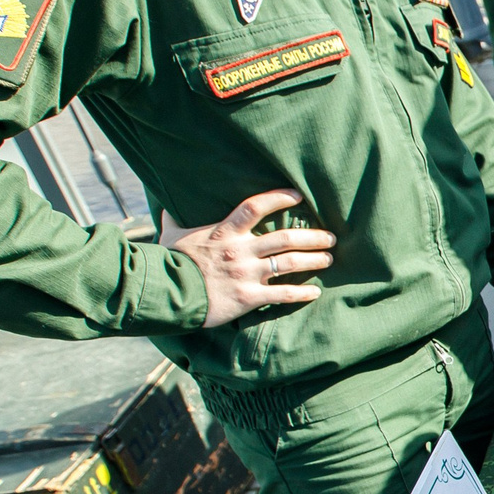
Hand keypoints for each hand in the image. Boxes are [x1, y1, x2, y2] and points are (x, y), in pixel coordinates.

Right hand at [165, 190, 335, 328]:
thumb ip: (172, 219)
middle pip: (285, 238)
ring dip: (313, 260)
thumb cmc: (168, 263)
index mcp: (223, 232)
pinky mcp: (248, 297)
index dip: (279, 198)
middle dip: (312, 237)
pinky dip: (302, 294)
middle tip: (329, 237)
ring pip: (289, 264)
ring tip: (329, 259)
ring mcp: (246, 274)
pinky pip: (282, 294)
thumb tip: (164, 205)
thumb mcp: (170, 235)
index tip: (298, 196)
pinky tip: (315, 293)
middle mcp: (240, 250)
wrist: (165, 294)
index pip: (255, 206)